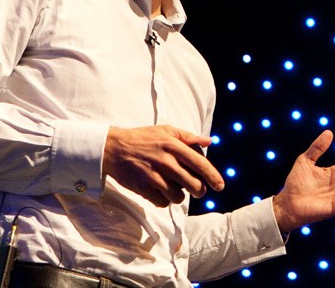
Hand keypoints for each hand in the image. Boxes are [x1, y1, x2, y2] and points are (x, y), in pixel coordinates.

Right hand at [102, 125, 224, 206]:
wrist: (114, 149)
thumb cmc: (142, 138)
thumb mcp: (165, 131)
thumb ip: (188, 137)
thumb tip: (209, 141)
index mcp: (173, 146)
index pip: (200, 164)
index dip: (213, 176)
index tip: (220, 186)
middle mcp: (166, 162)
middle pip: (193, 185)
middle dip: (199, 190)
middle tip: (197, 189)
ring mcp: (154, 177)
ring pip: (179, 197)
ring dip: (180, 195)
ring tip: (173, 186)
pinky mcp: (144, 189)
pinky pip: (163, 202)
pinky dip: (164, 199)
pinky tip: (160, 190)